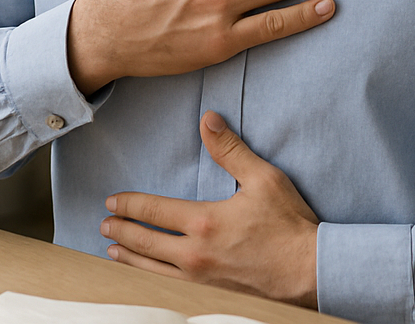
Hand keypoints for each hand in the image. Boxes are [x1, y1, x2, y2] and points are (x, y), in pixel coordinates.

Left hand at [101, 112, 319, 307]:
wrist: (310, 272)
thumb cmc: (289, 225)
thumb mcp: (263, 178)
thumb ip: (231, 150)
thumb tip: (207, 120)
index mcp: (204, 222)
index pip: (153, 211)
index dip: (129, 204)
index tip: (111, 201)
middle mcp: (195, 254)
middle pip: (145, 242)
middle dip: (120, 231)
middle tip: (103, 225)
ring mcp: (201, 279)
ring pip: (152, 269)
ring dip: (129, 257)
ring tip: (112, 251)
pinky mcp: (210, 293)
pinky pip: (169, 286)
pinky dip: (149, 278)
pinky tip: (145, 275)